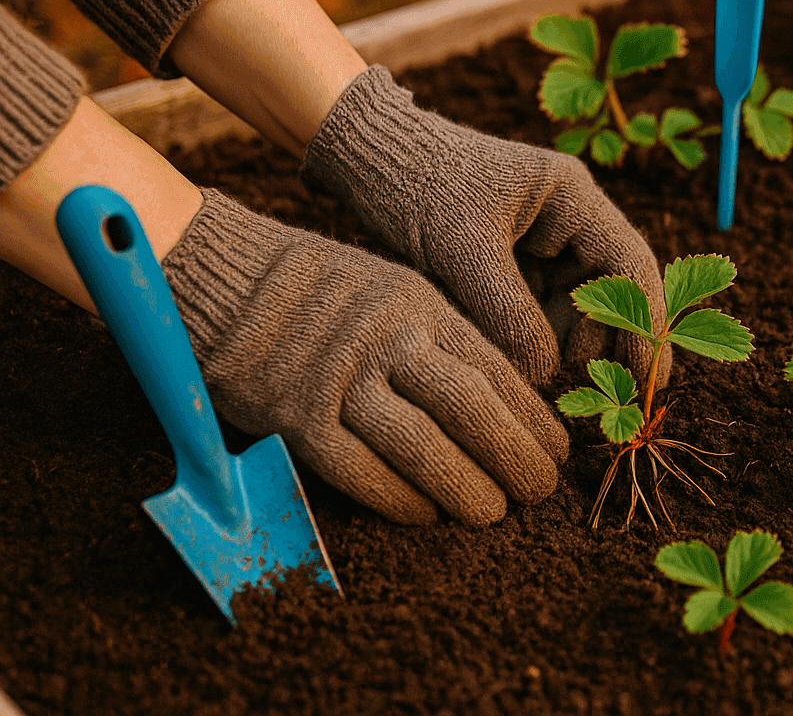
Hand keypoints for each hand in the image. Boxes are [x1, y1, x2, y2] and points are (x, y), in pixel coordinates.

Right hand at [162, 189, 567, 525]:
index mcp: (420, 305)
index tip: (559, 450)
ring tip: (493, 513)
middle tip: (540, 489)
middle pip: (468, 407)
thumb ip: (445, 340)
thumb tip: (508, 404)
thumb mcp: (399, 291)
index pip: (495, 368)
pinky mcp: (296, 417)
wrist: (231, 281)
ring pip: (419, 445)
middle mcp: (387, 339)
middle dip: (514, 455)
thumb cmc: (328, 295)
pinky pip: (358, 470)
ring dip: (464, 486)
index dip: (533, 416)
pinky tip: (426, 515)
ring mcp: (340, 379)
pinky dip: (398, 498)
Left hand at [300, 65, 670, 386]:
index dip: (645, 323)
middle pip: (606, 293)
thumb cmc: (416, 186)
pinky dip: (525, 338)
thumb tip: (546, 375)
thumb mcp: (462, 250)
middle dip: (594, 342)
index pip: (630, 264)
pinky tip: (507, 358)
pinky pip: (535, 312)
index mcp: (572, 197)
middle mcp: (568, 220)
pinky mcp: (513, 265)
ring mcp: (542, 244)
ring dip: (554, 344)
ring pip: (569, 310)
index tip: (649, 376)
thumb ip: (507, 312)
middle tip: (577, 390)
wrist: (366, 160)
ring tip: (525, 371)